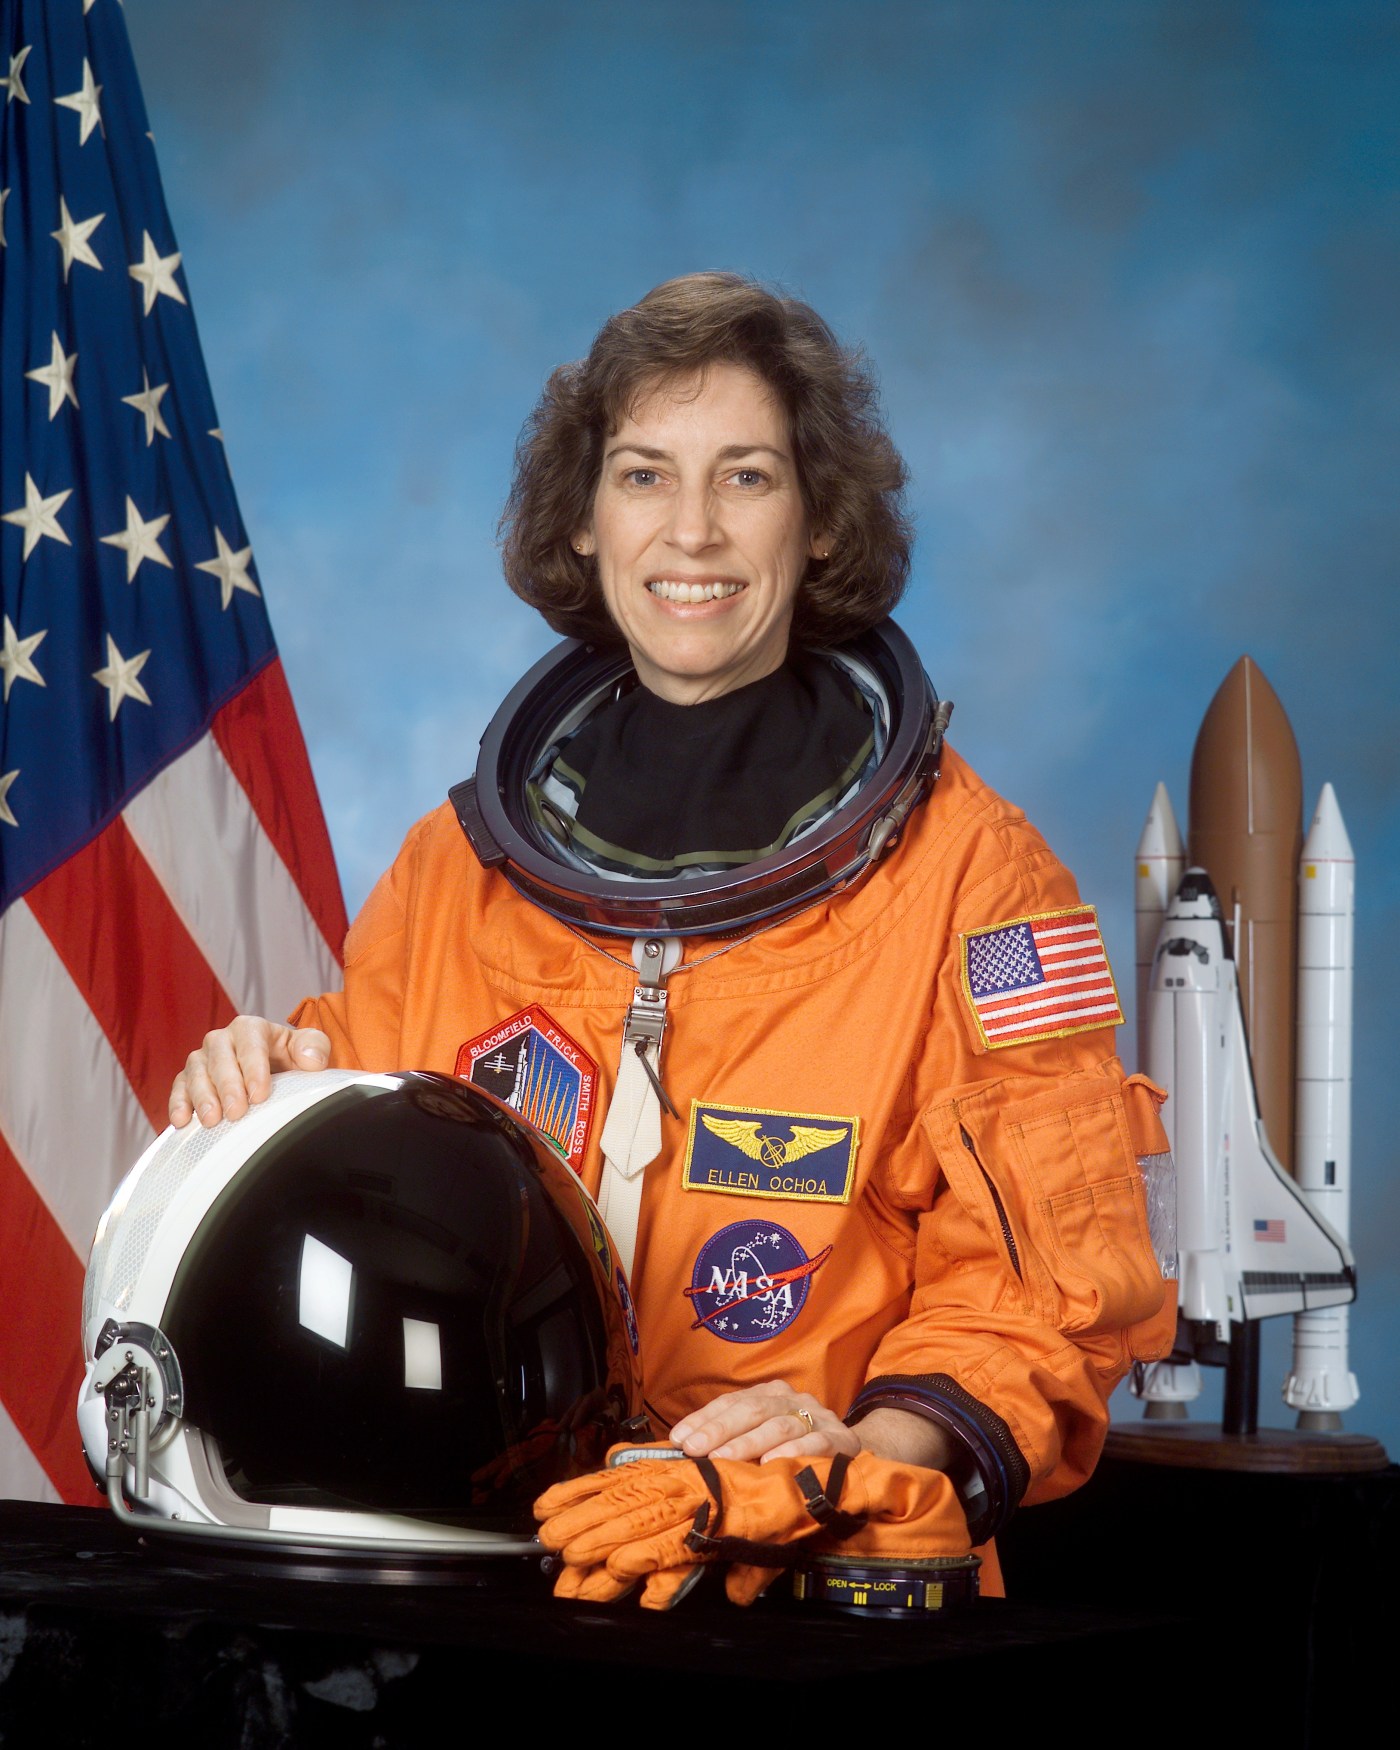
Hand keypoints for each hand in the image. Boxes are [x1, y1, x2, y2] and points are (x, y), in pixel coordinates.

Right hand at [168, 1015, 330, 1128]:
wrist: (276, 1070)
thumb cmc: (290, 1058)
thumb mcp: (309, 1048)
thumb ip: (314, 1047)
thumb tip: (310, 1059)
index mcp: (250, 1028)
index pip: (249, 1044)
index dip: (253, 1068)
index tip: (260, 1094)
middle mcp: (222, 1040)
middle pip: (219, 1059)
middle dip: (227, 1086)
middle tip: (236, 1112)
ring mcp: (203, 1059)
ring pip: (195, 1073)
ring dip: (202, 1097)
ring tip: (211, 1120)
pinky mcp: (188, 1080)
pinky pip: (179, 1088)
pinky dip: (178, 1104)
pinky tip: (182, 1121)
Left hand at [669, 1379, 860, 1464]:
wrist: (853, 1449)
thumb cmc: (798, 1444)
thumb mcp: (765, 1434)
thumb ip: (735, 1438)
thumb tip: (688, 1449)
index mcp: (771, 1394)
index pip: (731, 1402)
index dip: (704, 1419)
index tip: (678, 1438)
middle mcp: (792, 1400)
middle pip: (752, 1409)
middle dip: (719, 1429)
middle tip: (694, 1449)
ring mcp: (817, 1417)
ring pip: (778, 1426)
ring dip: (748, 1443)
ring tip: (723, 1459)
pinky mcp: (839, 1439)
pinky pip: (813, 1443)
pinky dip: (791, 1451)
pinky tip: (771, 1463)